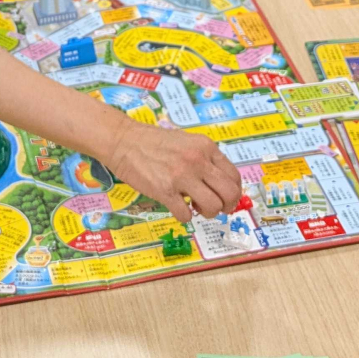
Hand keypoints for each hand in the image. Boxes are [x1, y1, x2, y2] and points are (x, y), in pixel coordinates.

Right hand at [105, 118, 244, 222]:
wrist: (124, 141)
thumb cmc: (154, 142)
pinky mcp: (165, 190)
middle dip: (226, 206)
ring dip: (207, 213)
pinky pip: (186, 215)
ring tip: (195, 207)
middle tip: (216, 208)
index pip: (234, 176)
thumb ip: (204, 160)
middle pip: (229, 193)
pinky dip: (184, 217)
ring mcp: (182, 175)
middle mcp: (198, 160)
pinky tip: (176, 207)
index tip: (226, 198)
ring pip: (213, 206)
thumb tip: (219, 184)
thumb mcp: (187, 142)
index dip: (233, 192)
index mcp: (206, 147)